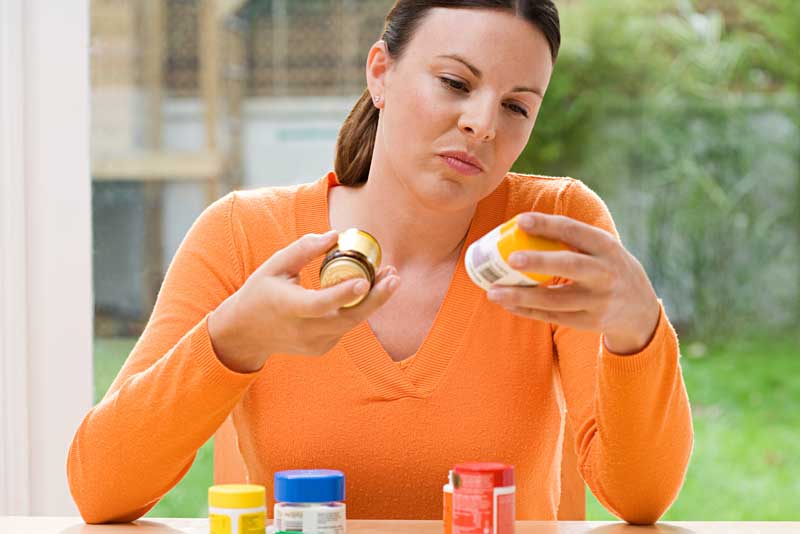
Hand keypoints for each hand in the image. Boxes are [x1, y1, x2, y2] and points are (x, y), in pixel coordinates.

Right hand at [208, 230, 399, 371]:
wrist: (246, 334)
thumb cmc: (260, 293)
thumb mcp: (274, 266)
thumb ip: (303, 249)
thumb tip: (336, 235)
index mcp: (287, 307)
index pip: (319, 304)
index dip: (343, 294)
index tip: (364, 279)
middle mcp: (303, 330)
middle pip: (346, 319)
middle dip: (375, 299)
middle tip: (394, 277)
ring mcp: (314, 343)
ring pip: (351, 323)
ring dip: (372, 301)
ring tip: (389, 277)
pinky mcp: (322, 348)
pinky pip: (345, 327)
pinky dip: (357, 309)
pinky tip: (366, 290)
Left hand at [486, 212, 659, 354]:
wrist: (640, 308)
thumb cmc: (607, 267)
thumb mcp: (601, 248)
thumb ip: (572, 238)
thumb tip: (520, 225)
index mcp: (606, 246)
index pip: (574, 231)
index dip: (547, 225)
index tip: (520, 220)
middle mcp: (605, 273)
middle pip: (569, 265)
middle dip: (539, 262)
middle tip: (510, 259)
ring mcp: (598, 301)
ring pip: (555, 299)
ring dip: (522, 296)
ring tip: (493, 292)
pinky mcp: (589, 322)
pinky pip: (552, 317)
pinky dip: (527, 311)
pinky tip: (507, 304)